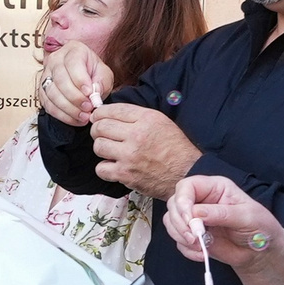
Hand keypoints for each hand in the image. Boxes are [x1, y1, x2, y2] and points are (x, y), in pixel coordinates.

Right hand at [37, 41, 111, 126]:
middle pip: (60, 80)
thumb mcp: (104, 73)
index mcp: (73, 50)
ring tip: (83, 116)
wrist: (83, 77)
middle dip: (75, 97)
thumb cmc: (94, 73)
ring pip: (52, 94)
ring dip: (68, 108)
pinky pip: (47, 105)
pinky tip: (74, 119)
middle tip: (88, 108)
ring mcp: (45, 75)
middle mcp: (55, 60)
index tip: (90, 93)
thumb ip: (102, 81)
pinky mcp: (41, 91)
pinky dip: (61, 115)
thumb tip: (95, 93)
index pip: (73, 64)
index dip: (80, 80)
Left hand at [87, 104, 201, 197]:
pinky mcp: (126, 174)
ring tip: (110, 150)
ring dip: (101, 148)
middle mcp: (137, 135)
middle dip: (97, 129)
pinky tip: (113, 166)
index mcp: (148, 119)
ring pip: (98, 146)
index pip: (114, 110)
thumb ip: (138, 117)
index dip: (100, 113)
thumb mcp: (162, 123)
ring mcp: (130, 156)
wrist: (186, 173)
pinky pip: (101, 168)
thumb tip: (111, 113)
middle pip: (101, 127)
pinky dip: (104, 168)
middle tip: (100, 133)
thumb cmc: (176, 149)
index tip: (97, 116)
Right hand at [164, 175, 280, 265]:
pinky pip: (177, 240)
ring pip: (171, 221)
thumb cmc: (260, 228)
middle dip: (180, 222)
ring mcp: (195, 218)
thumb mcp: (247, 217)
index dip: (183, 201)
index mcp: (215, 188)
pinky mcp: (192, 235)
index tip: (189, 219)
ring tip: (199, 245)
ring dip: (181, 236)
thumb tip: (197, 213)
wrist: (260, 252)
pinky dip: (186, 249)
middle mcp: (201, 200)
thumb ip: (222, 213)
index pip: (188, 186)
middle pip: (174, 204)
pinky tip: (201, 253)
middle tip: (193, 237)